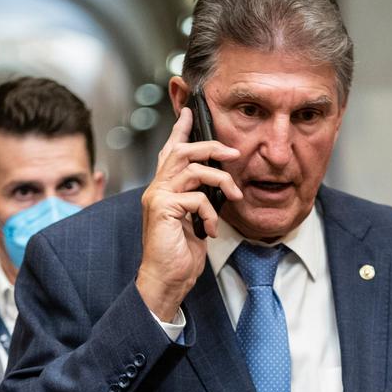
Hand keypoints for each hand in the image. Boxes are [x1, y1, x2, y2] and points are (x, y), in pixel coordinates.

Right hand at [136, 107, 241, 320]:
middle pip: (184, 151)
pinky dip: (211, 213)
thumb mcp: (196, 220)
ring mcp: (157, 196)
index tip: (190, 112)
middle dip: (212, 146)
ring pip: (193, 168)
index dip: (181, 130)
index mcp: (165, 188)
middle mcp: (157, 188)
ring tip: (234, 194)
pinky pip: (197, 197)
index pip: (171, 151)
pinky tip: (210, 230)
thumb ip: (200, 199)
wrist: (167, 279)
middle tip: (235, 153)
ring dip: (220, 179)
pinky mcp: (162, 208)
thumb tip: (221, 185)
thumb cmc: (181, 253)